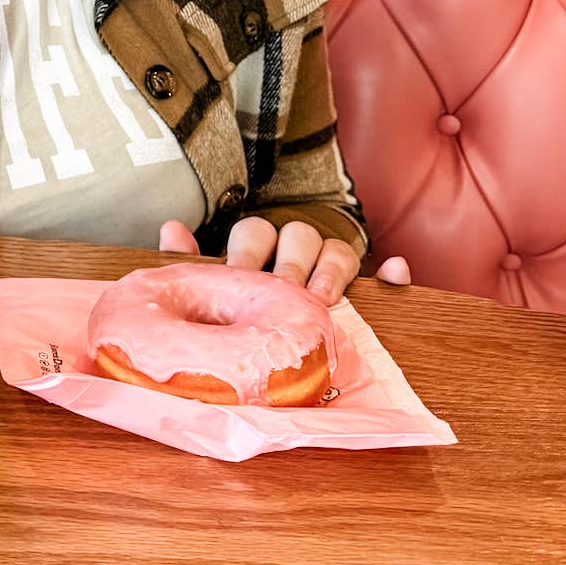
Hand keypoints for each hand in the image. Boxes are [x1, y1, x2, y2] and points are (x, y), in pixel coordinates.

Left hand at [158, 216, 411, 304]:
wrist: (279, 336)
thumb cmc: (239, 306)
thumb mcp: (213, 285)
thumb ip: (191, 261)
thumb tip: (170, 228)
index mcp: (258, 249)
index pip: (254, 232)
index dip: (247, 252)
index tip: (239, 274)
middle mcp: (295, 252)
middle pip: (298, 236)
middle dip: (289, 263)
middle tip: (283, 291)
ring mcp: (332, 270)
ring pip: (338, 249)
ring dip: (332, 268)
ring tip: (325, 297)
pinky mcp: (367, 289)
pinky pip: (385, 276)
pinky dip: (392, 274)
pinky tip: (395, 274)